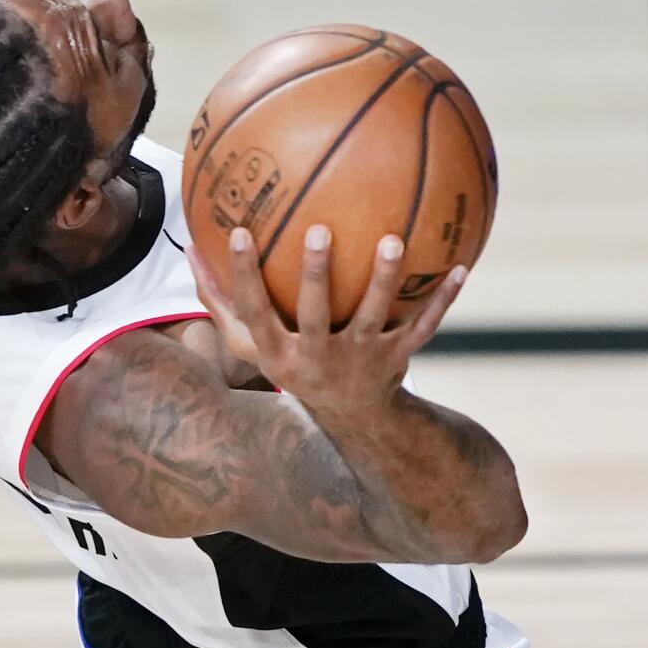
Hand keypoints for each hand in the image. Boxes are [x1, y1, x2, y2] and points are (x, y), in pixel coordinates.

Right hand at [187, 225, 466, 408]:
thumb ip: (219, 301)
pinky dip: (441, 300)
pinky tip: (458, 266)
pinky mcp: (396, 358)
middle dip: (315, 275)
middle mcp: (317, 358)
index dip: (243, 274)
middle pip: (315, 314)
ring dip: (384, 281)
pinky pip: (422, 327)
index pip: (254, 310)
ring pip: (373, 316)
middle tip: (318, 230)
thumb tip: (190, 249)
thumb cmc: (291, 364)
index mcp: (278, 352)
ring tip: (391, 239)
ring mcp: (360, 359)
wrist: (351, 417)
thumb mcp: (249, 344)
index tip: (237, 232)